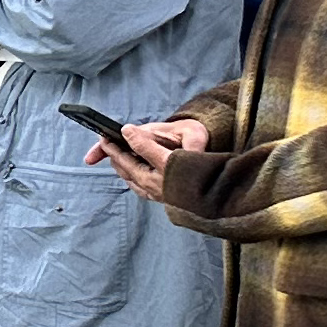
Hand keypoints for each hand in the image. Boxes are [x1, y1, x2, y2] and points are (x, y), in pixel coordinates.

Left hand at [89, 119, 209, 199]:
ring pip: (132, 179)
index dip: (132, 138)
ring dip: (119, 165)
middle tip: (105, 140)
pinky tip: (124, 168)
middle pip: (131, 168)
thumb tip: (143, 135)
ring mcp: (161, 194)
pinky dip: (128, 175)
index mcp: (171, 165)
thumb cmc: (207, 151)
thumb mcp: (193, 135)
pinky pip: (138, 187)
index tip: (124, 128)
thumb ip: (164, 133)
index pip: (144, 149)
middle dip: (115, 154)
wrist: (222, 178)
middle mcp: (163, 184)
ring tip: (110, 151)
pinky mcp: (162, 198)